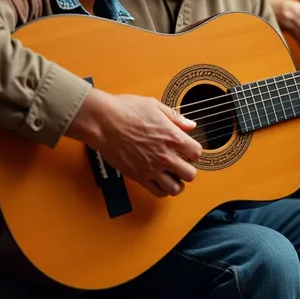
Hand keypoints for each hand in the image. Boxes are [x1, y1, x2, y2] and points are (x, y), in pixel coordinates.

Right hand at [67, 89, 202, 197]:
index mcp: (172, 136)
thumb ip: (176, 117)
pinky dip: (162, 189)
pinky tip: (160, 179)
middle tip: (181, 163)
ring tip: (172, 174)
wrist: (103, 121)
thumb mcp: (155, 106)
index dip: (193, 151)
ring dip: (177, 182)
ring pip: (175, 188)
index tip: (187, 149)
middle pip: (190, 175)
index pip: (196, 153)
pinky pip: (158, 192)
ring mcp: (151, 168)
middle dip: (188, 168)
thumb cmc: (126, 110)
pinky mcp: (138, 176)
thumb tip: (190, 125)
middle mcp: (164, 155)